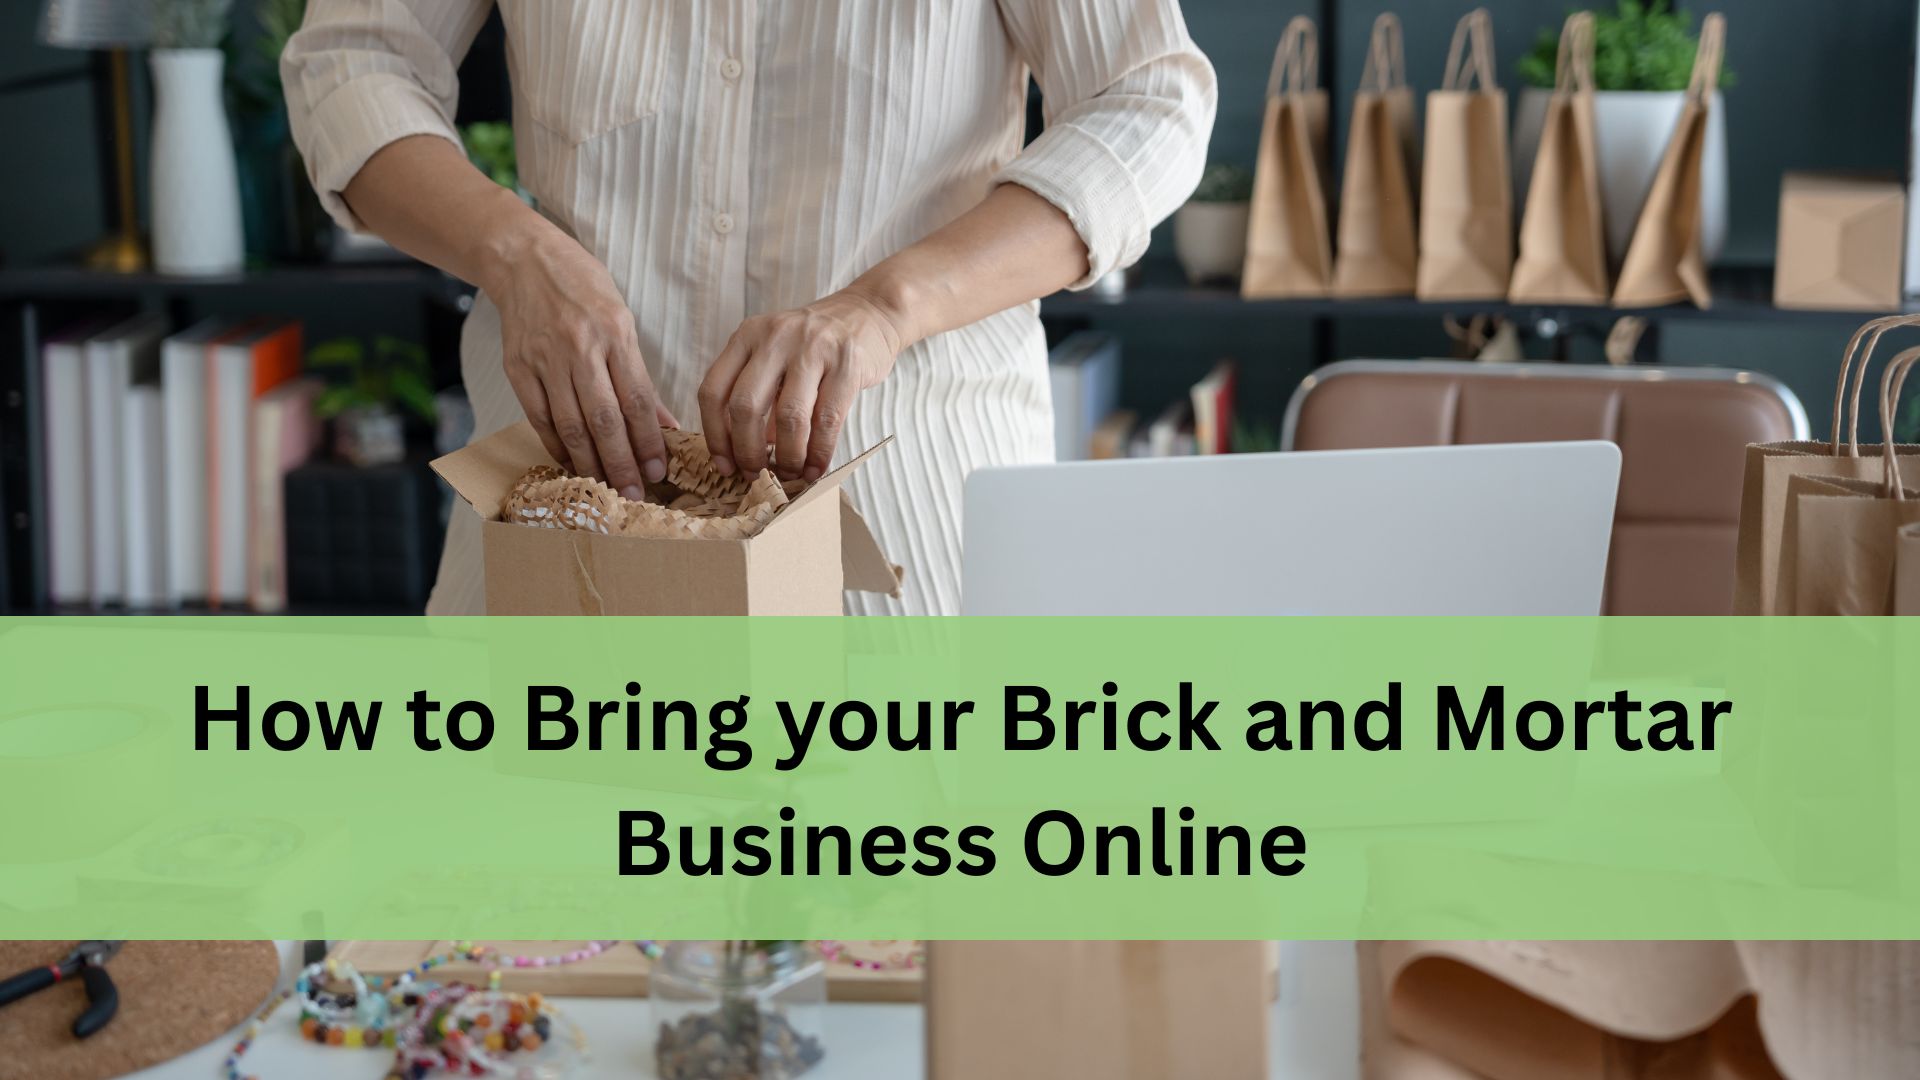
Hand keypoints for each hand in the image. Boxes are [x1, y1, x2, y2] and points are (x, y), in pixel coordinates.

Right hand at [488, 228, 670, 497]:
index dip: (650, 440)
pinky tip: (572, 464)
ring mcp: (545, 359)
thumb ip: (640, 375)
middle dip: (622, 463)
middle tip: (635, 494)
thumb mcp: (622, 320)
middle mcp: (579, 347)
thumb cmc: (583, 288)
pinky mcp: (518, 368)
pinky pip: (539, 418)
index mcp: (614, 332)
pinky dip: (556, 446)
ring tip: (607, 488)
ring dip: (590, 463)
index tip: (659, 471)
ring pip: (570, 425)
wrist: (525, 261)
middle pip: (604, 419)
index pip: (637, 399)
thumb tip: (665, 425)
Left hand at [698, 288, 906, 479]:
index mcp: (747, 336)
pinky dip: (819, 453)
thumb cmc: (816, 344)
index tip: (724, 465)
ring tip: (790, 475)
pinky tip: (815, 468)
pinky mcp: (847, 364)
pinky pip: (828, 420)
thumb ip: (756, 393)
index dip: (715, 436)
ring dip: (787, 457)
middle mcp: (774, 338)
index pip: (713, 391)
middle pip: (745, 406)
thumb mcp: (775, 355)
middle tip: (756, 475)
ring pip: (788, 417)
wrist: (868, 312)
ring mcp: (812, 348)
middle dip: (748, 452)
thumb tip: (744, 454)